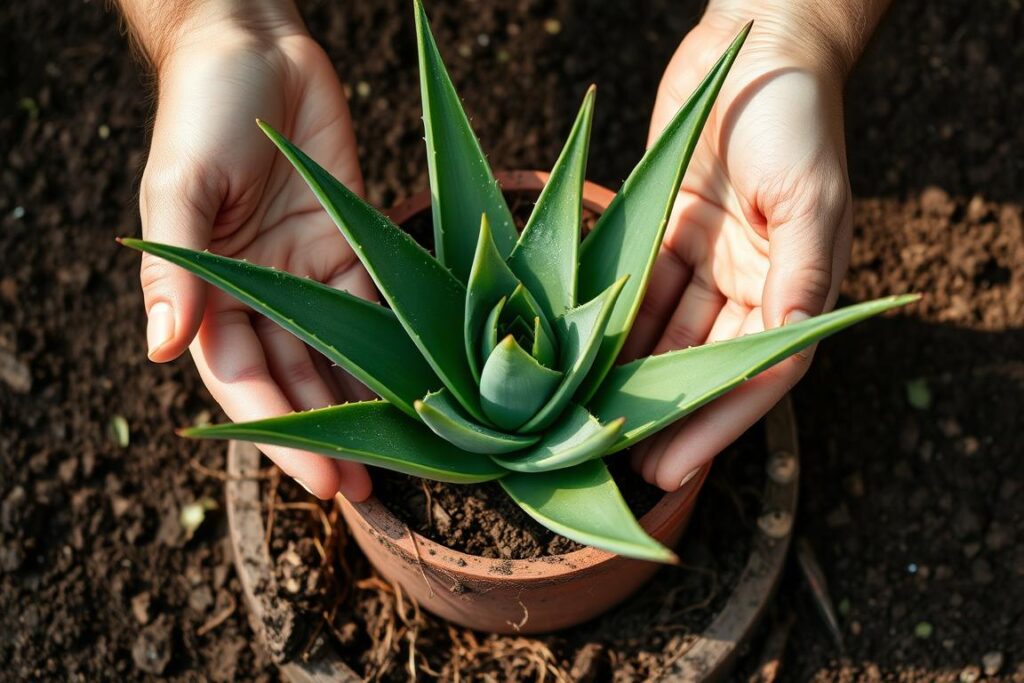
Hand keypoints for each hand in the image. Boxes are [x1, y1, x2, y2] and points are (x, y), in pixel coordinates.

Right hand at [136, 9, 372, 499]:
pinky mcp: (351, 250)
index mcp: (207, 294)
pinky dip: (394, 351)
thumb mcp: (181, 184)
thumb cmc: (206, 109)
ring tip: (401, 461)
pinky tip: (423, 389)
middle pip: (293, 383)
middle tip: (367, 494)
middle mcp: (258, 296)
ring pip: (336, 359)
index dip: (280, 436)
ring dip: (363, 408)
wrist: (257, 47)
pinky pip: (375, 311)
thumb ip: (174, 266)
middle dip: (326, 439)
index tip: (319, 483)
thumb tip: (157, 345)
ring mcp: (306, 277)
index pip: (242, 382)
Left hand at [626, 10, 858, 490]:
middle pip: (705, 365)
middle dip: (667, 415)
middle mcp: (752, 283)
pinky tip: (579, 357)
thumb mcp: (810, 198)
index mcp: (794, 285)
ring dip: (633, 377)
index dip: (717, 426)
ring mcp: (709, 260)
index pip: (757, 375)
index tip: (674, 469)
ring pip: (667, 334)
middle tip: (624, 468)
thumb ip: (800, 277)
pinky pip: (639, 289)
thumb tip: (788, 352)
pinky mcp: (669, 233)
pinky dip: (613, 323)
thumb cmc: (793, 116)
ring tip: (593, 423)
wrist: (758, 43)